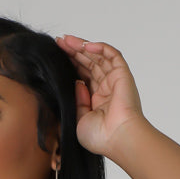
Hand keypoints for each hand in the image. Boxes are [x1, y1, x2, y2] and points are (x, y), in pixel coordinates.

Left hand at [55, 34, 143, 153]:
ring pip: (98, 56)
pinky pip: (112, 55)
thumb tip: (77, 82)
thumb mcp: (79, 120)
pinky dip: (100, 48)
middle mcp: (106, 88)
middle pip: (88, 63)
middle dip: (73, 51)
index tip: (57, 55)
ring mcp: (114, 80)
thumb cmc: (100, 137)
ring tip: (66, 40)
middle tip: (59, 42)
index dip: (71, 64)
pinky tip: (85, 45)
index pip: (82, 75)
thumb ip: (77, 101)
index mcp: (96, 100)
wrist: (117, 138)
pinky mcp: (122, 74)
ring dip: (83, 46)